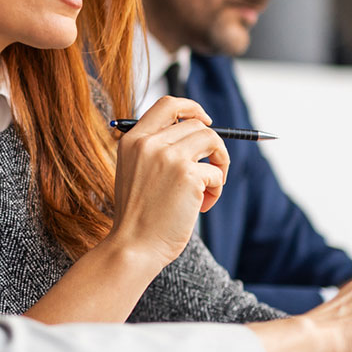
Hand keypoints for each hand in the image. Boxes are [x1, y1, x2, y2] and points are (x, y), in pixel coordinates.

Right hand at [104, 96, 229, 266]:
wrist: (133, 246)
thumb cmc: (138, 216)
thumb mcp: (135, 172)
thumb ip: (156, 149)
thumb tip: (197, 131)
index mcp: (133, 140)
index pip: (168, 104)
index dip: (192, 108)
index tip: (206, 120)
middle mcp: (149, 143)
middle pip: (197, 124)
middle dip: (212, 147)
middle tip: (210, 173)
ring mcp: (169, 157)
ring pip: (212, 140)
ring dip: (219, 165)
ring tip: (208, 190)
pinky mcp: (188, 175)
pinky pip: (217, 171)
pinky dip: (216, 189)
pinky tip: (200, 207)